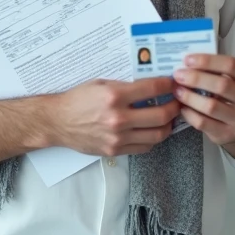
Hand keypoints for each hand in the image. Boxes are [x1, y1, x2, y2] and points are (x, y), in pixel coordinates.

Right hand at [45, 78, 180, 157]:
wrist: (58, 122)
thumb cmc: (77, 100)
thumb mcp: (101, 84)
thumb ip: (125, 86)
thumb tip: (150, 85)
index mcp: (114, 96)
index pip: (152, 89)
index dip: (167, 85)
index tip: (172, 83)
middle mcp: (118, 118)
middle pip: (160, 115)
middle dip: (174, 107)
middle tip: (177, 102)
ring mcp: (117, 137)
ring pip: (156, 134)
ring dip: (168, 125)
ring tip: (168, 118)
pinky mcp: (115, 150)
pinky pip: (144, 147)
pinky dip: (153, 138)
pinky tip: (153, 130)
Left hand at [173, 54, 234, 146]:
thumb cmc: (233, 95)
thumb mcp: (234, 79)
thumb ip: (216, 70)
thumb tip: (187, 64)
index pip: (231, 65)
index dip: (207, 61)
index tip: (188, 60)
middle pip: (221, 85)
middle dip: (196, 78)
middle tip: (178, 75)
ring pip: (211, 106)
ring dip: (190, 97)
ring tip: (177, 91)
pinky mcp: (229, 135)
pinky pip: (203, 123)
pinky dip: (189, 113)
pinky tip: (182, 107)